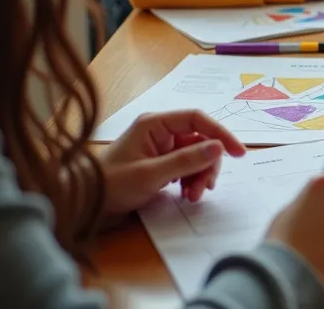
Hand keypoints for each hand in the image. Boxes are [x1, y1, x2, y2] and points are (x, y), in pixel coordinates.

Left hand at [98, 110, 246, 217]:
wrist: (84, 203)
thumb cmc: (111, 184)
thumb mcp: (150, 174)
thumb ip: (186, 160)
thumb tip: (219, 147)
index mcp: (155, 124)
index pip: (198, 119)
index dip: (221, 134)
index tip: (239, 153)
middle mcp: (161, 131)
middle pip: (201, 140)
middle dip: (207, 164)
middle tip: (205, 188)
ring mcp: (161, 147)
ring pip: (197, 155)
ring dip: (200, 176)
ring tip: (192, 196)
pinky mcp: (161, 163)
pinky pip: (187, 167)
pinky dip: (191, 180)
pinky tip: (186, 194)